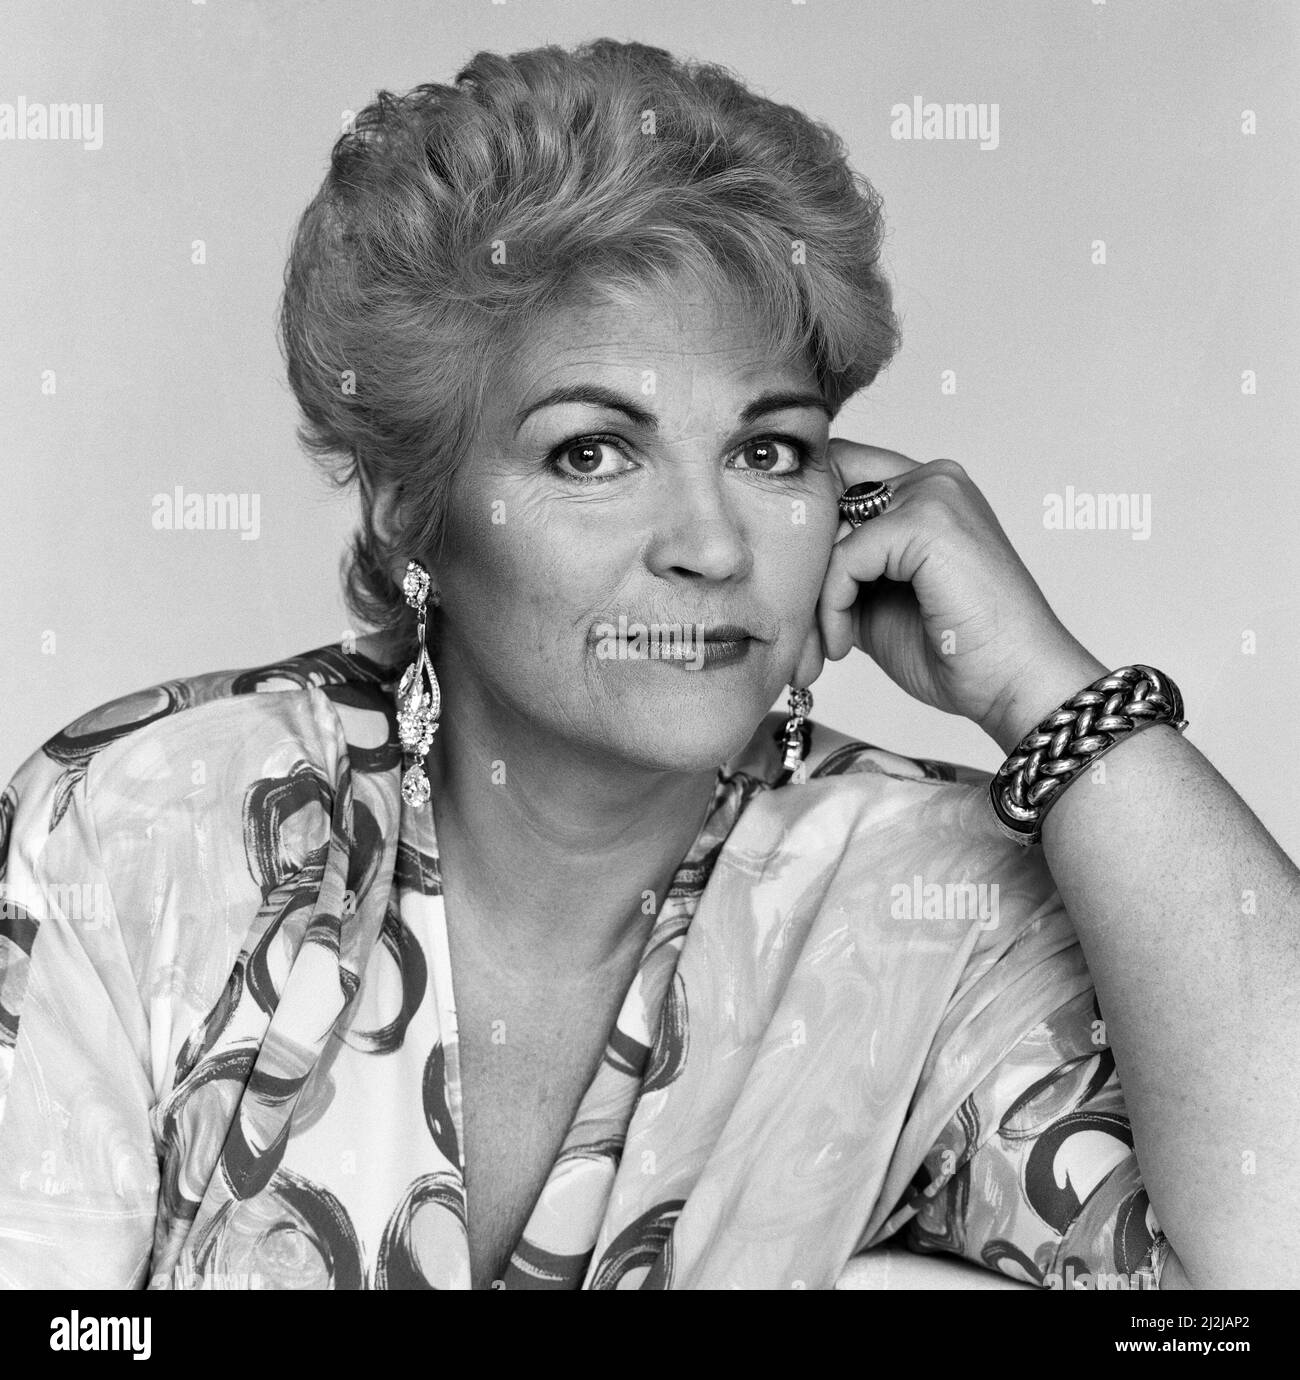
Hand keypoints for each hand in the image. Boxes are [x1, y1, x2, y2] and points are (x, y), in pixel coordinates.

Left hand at [813, 442, 1106, 753]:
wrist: (1016, 686)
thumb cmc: (958, 653)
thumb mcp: (877, 600)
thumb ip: (842, 569)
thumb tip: (784, 565)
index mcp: (926, 490)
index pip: (837, 473)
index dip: (808, 529)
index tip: (792, 591)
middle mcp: (932, 479)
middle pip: (823, 493)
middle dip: (801, 564)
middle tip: (798, 628)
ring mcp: (933, 494)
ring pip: (829, 529)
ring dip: (812, 595)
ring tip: (825, 646)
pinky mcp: (928, 522)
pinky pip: (844, 558)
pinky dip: (832, 606)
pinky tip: (845, 644)